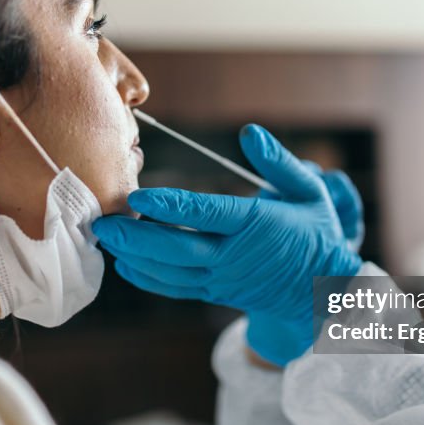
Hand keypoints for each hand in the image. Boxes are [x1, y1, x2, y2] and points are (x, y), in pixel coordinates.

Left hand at [92, 124, 362, 365]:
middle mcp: (234, 255)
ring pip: (172, 272)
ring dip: (136, 256)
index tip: (139, 196)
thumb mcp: (309, 190)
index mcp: (256, 225)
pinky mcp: (214, 293)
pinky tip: (126, 263)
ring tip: (106, 239)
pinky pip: (176, 289)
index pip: (208, 214)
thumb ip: (278, 162)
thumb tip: (249, 132)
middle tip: (102, 224)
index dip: (171, 206)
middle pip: (179, 250)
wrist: (320, 290)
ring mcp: (222, 279)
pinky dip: (149, 278)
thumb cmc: (314, 231)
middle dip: (137, 238)